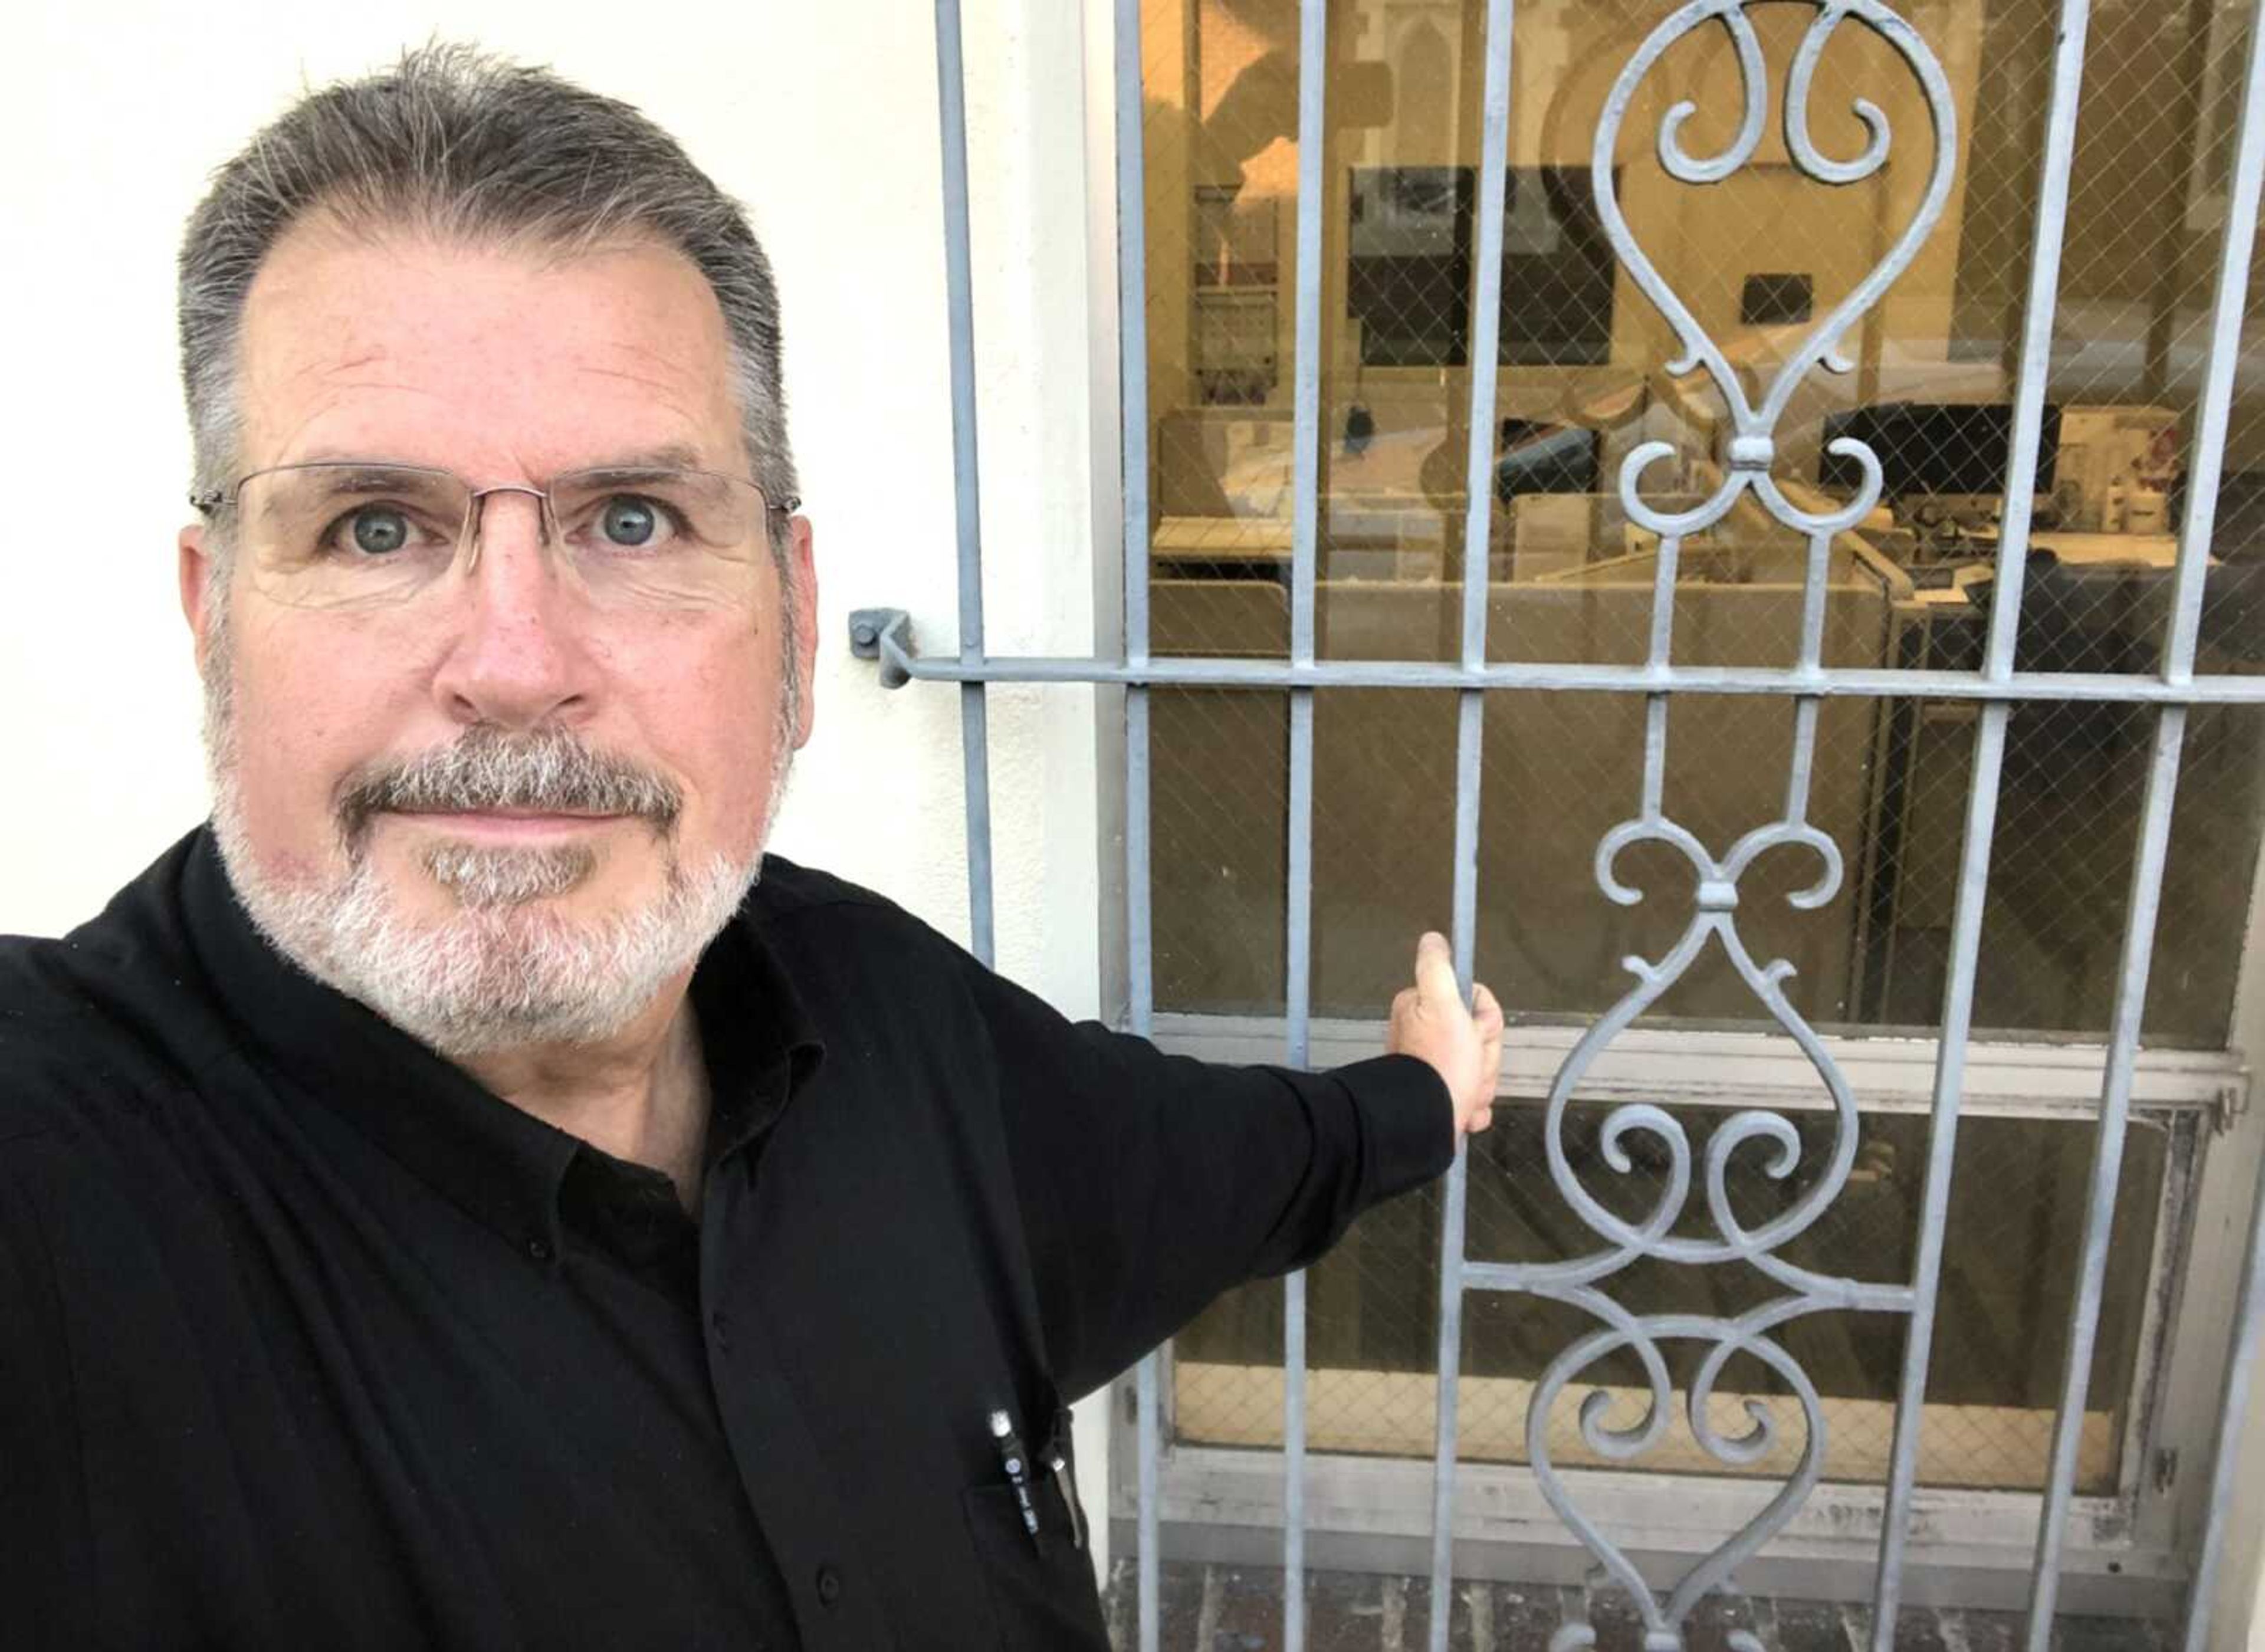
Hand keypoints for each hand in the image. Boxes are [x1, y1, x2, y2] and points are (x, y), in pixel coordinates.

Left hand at [1387, 932, 1503, 1134]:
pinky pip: (1474, 1098)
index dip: (1485, 1022)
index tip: (1474, 1033)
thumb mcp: (1441, 1004)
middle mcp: (1426, 1038)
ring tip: (1464, 1091)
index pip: (1477, 1005)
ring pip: (1481, 1069)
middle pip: (1481, 1038)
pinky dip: (1473, 1107)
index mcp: (1423, 1011)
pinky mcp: (1443, 1097)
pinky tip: (1464, 1110)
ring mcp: (1435, 1069)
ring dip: (1481, 1085)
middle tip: (1468, 1065)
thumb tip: (1432, 940)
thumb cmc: (1439, 1066)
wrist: (1427, 1122)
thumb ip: (1436, 967)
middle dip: (1485, 1058)